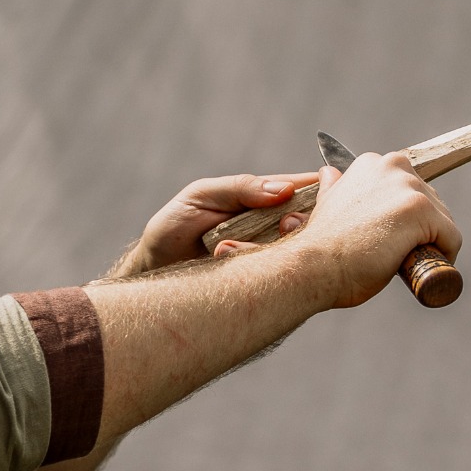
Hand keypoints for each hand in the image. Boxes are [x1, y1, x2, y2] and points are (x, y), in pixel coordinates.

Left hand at [112, 172, 317, 276]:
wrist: (155, 268)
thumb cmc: (175, 226)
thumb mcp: (201, 195)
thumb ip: (241, 188)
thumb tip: (284, 189)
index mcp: (261, 198)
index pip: (302, 189)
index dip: (315, 193)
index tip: (303, 199)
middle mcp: (271, 226)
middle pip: (309, 223)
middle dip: (298, 223)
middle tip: (283, 226)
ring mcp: (268, 255)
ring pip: (295, 252)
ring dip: (269, 248)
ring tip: (226, 247)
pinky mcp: (262, 282)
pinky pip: (276, 276)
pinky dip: (258, 270)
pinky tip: (226, 260)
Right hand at [295, 152, 460, 307]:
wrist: (313, 267)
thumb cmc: (321, 247)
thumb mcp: (328, 206)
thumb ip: (336, 187)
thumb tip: (329, 172)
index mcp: (372, 164)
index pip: (410, 190)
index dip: (403, 219)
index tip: (388, 237)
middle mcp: (392, 166)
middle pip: (431, 203)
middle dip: (421, 231)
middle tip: (393, 254)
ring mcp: (408, 187)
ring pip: (443, 221)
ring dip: (431, 244)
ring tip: (400, 261)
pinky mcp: (422, 209)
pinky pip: (452, 238)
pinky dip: (443, 257)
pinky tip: (418, 267)